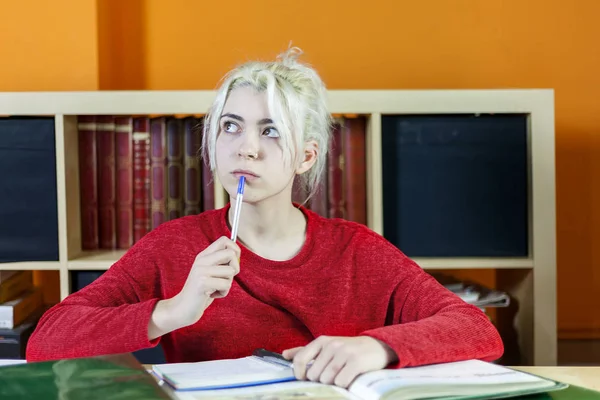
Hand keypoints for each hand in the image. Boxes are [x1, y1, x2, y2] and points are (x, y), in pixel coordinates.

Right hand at [148, 236, 239, 338]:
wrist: (182, 308)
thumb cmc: (201, 292)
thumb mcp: (210, 273)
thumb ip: (221, 263)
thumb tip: (237, 255)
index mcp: (204, 256)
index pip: (224, 240)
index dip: (235, 249)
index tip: (232, 263)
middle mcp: (202, 260)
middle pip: (231, 253)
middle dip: (236, 267)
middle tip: (226, 277)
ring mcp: (201, 271)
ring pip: (231, 271)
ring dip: (228, 284)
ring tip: (216, 288)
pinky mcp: (202, 283)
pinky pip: (226, 285)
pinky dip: (223, 293)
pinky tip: (212, 295)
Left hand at [282, 336, 397, 388]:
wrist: (376, 346)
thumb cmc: (347, 349)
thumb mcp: (326, 346)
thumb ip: (305, 351)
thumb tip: (285, 354)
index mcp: (321, 341)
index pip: (300, 359)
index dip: (299, 373)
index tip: (304, 378)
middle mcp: (331, 345)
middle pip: (314, 375)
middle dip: (322, 379)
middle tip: (332, 374)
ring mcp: (344, 352)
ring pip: (327, 380)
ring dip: (334, 382)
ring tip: (342, 375)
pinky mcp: (356, 362)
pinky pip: (341, 382)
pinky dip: (344, 384)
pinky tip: (349, 378)